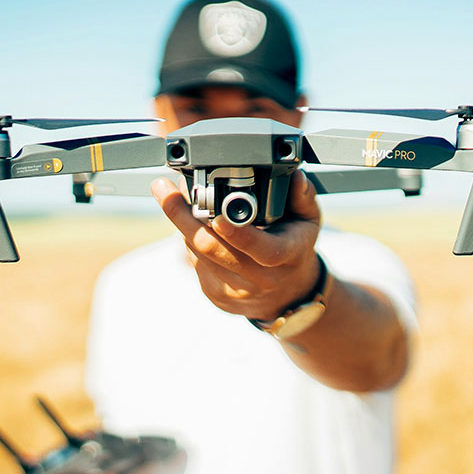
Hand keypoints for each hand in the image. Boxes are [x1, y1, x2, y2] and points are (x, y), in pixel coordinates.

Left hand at [151, 171, 321, 320]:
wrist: (287, 296)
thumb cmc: (295, 251)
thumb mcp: (308, 222)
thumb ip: (303, 197)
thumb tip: (295, 176)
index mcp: (285, 258)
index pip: (260, 248)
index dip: (236, 232)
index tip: (215, 214)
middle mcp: (258, 279)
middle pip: (211, 247)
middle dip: (182, 215)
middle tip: (163, 188)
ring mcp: (234, 291)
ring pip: (196, 252)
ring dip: (183, 223)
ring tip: (175, 197)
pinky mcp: (215, 296)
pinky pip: (193, 262)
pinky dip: (190, 239)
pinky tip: (195, 225)